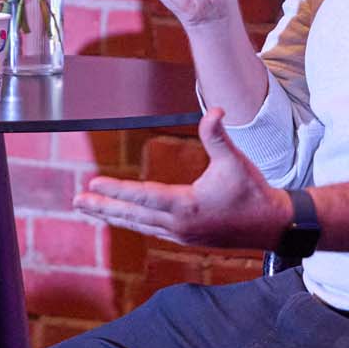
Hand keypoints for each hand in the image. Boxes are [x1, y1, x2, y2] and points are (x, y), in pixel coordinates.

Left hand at [74, 107, 289, 249]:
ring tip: (87, 208)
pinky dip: (129, 221)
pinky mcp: (183, 237)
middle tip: (76, 200)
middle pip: (131, 214)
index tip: (93, 183)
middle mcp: (178, 224)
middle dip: (102, 206)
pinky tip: (118, 216)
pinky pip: (148, 229)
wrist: (271, 226)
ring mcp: (179, 234)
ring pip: (137, 224)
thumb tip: (216, 110)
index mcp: (187, 206)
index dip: (116, 189)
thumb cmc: (253, 192)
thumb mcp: (236, 162)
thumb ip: (219, 137)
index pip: (142, 197)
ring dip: (111, 215)